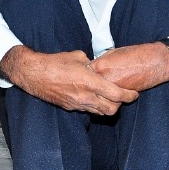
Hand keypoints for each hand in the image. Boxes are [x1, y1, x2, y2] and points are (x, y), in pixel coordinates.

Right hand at [0, 46, 137, 115]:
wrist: (34, 74)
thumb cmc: (56, 62)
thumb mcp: (79, 57)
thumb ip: (93, 65)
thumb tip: (99, 66)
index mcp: (90, 82)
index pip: (117, 95)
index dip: (129, 96)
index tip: (134, 94)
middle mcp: (85, 97)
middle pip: (111, 110)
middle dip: (119, 105)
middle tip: (122, 97)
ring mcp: (77, 104)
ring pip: (99, 113)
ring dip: (107, 107)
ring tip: (109, 98)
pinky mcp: (69, 107)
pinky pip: (87, 110)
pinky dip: (94, 106)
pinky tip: (93, 97)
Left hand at [90, 42, 168, 91]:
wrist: (155, 61)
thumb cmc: (137, 54)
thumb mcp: (114, 53)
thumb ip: (101, 62)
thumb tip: (93, 68)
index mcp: (100, 66)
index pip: (84, 75)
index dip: (85, 76)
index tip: (87, 76)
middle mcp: (104, 79)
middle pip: (90, 89)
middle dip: (91, 88)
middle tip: (94, 86)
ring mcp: (113, 89)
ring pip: (100, 97)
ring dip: (101, 95)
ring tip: (105, 91)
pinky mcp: (123, 96)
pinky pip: (111, 100)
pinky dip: (112, 98)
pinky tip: (115, 93)